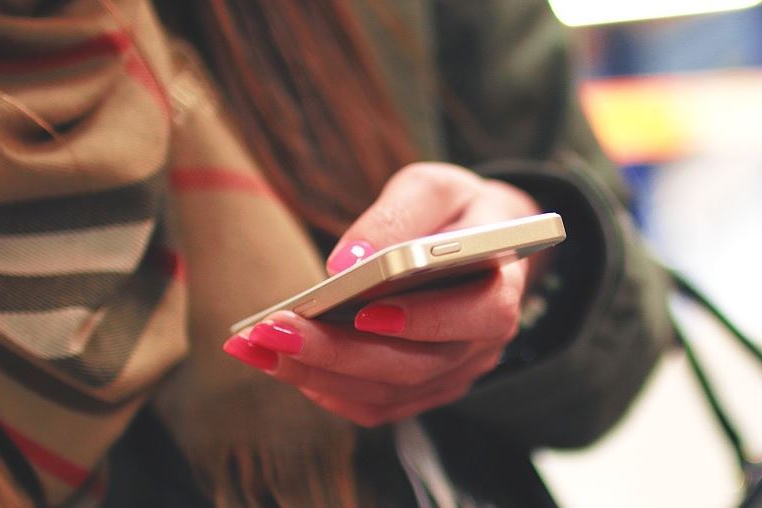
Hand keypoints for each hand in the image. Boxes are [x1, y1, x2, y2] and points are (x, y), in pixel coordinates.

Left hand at [223, 162, 541, 425]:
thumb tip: (346, 262)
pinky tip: (284, 364)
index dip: (426, 319)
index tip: (364, 310)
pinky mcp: (426, 388)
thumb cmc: (455, 210)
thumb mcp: (433, 188)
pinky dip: (328, 390)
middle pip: (418, 365)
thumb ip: (397, 215)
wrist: (476, 240)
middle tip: (275, 331)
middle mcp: (484, 343)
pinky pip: (377, 406)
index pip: (480, 315)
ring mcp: (456, 372)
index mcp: (502, 287)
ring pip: (389, 393)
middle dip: (340, 353)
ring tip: (259, 346)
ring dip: (319, 375)